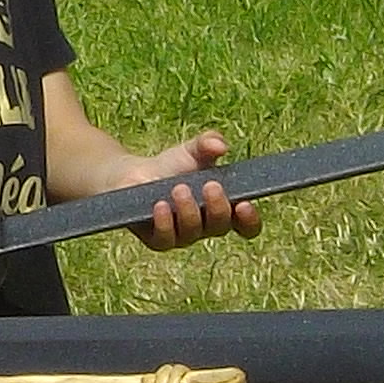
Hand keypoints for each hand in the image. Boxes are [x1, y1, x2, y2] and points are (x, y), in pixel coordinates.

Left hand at [124, 133, 260, 252]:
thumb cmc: (171, 166)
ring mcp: (181, 236)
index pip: (246, 226)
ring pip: (192, 233)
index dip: (250, 220)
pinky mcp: (157, 239)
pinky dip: (165, 222)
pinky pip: (165, 238)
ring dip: (189, 211)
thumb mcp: (192, 150)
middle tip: (210, 185)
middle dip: (218, 207)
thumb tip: (220, 146)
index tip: (244, 204)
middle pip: (220, 227)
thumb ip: (208, 143)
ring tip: (180, 188)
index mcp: (222, 210)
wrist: (133, 175)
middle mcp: (205, 227)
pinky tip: (160, 205)